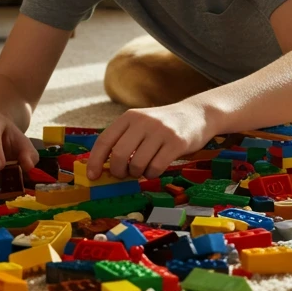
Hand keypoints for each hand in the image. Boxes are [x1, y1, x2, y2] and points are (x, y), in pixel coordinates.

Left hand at [87, 103, 212, 179]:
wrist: (198, 114)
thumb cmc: (164, 125)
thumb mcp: (142, 124)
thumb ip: (124, 140)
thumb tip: (104, 168)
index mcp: (130, 116)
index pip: (105, 140)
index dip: (96, 161)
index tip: (93, 176)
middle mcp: (144, 121)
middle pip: (120, 155)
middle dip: (119, 171)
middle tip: (124, 174)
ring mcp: (161, 131)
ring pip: (137, 164)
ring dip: (137, 173)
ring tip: (143, 168)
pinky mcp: (176, 142)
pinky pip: (156, 167)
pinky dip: (152, 174)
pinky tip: (156, 168)